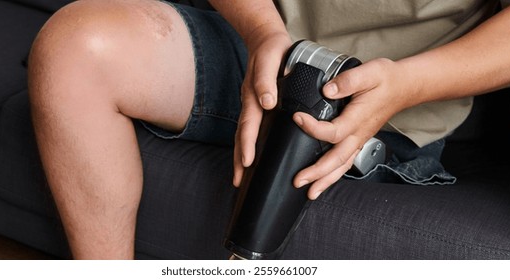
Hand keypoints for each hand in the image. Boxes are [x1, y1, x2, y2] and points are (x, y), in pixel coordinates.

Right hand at [231, 32, 292, 186]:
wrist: (265, 39)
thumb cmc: (271, 50)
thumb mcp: (271, 59)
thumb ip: (266, 81)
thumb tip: (268, 102)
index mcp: (253, 97)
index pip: (248, 126)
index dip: (247, 145)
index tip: (246, 162)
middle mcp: (251, 105)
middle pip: (241, 137)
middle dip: (238, 160)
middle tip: (237, 181)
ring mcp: (253, 107)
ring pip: (244, 135)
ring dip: (241, 156)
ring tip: (240, 176)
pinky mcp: (258, 107)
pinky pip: (252, 129)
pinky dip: (249, 145)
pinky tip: (253, 157)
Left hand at [291, 58, 415, 199]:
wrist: (404, 86)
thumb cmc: (386, 79)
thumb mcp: (368, 72)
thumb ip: (348, 81)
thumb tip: (328, 90)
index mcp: (358, 118)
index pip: (333, 131)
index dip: (313, 128)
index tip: (297, 117)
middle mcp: (359, 134)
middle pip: (337, 159)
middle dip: (317, 173)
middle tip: (298, 180)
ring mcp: (360, 139)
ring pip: (342, 166)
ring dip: (325, 180)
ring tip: (310, 193)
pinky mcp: (359, 140)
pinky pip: (346, 162)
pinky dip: (334, 174)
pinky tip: (323, 181)